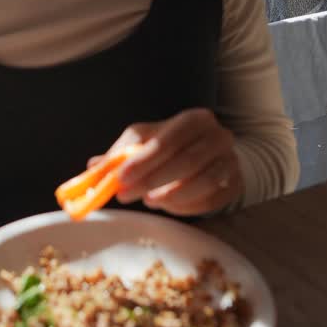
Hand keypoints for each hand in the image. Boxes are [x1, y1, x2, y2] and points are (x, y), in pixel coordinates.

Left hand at [92, 110, 243, 216]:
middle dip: (153, 180)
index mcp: (195, 120)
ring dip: (171, 195)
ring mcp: (230, 161)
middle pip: (187, 161)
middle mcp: (218, 136)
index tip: (121, 178)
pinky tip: (168, 207)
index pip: (169, 139)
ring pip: (203, 181)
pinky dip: (186, 206)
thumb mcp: (145, 142)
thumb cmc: (171, 146)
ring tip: (149, 201)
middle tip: (127, 195)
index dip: (143, 160)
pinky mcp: (234, 184)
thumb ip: (121, 154)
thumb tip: (92, 167)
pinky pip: (211, 199)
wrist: (212, 156)